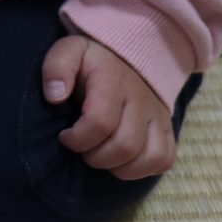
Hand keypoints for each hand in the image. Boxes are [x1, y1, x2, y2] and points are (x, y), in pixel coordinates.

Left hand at [42, 34, 175, 180]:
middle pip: (125, 146)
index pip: (100, 122)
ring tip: (102, 156)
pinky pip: (165, 159)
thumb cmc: (92, 60)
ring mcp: (157, 116)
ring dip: (120, 168)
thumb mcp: (69, 51)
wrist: (129, 53)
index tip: (65, 136)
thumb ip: (57, 67)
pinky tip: (123, 162)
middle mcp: (140, 100)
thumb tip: (54, 96)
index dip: (77, 139)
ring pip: (149, 157)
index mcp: (113, 82)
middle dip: (96, 158)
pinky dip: (143, 169)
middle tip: (83, 148)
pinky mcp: (167, 127)